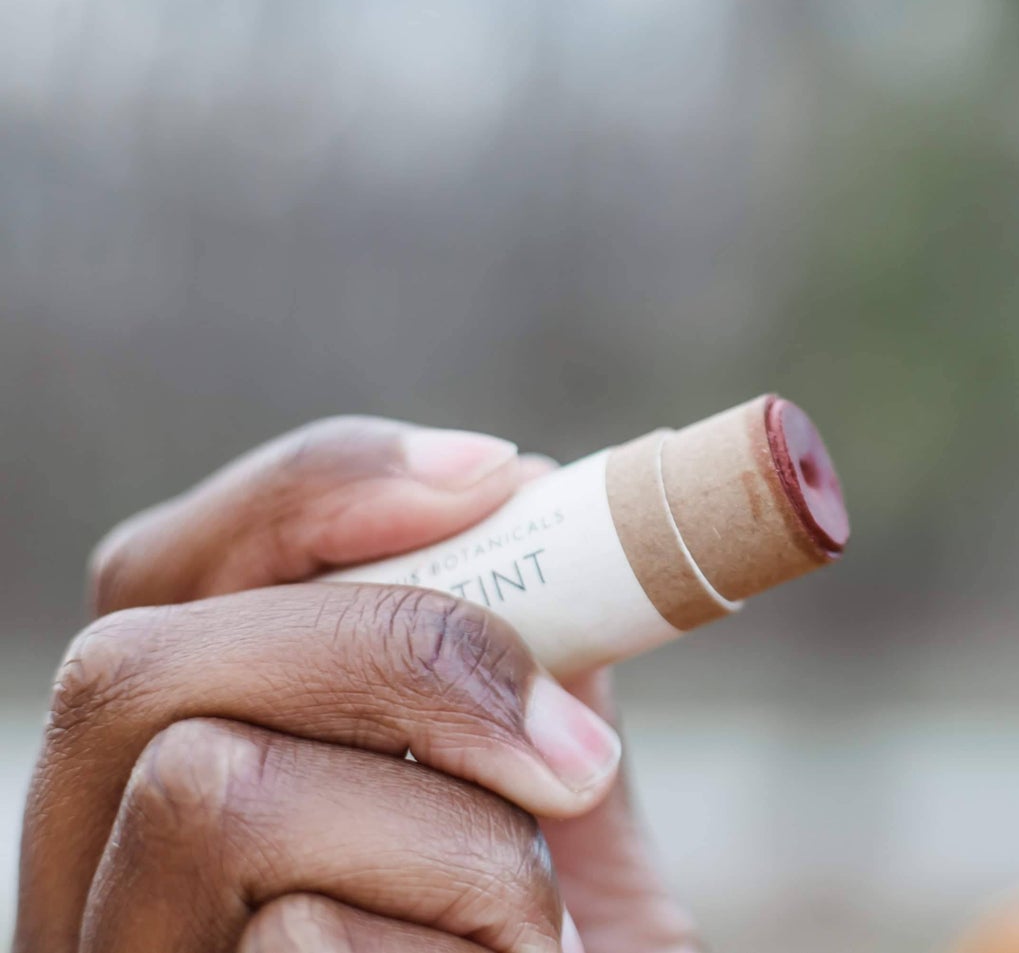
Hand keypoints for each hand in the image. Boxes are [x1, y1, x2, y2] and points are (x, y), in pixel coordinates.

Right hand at [16, 417, 703, 951]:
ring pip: (212, 789)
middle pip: (144, 662)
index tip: (501, 473)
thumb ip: (518, 663)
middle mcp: (86, 872)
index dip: (321, 491)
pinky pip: (304, 944)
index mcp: (161, 766)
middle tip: (572, 742)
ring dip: (449, 835)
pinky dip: (461, 946)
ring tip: (532, 923)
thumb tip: (530, 500)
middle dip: (402, 647)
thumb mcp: (530, 791)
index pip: (159, 570)